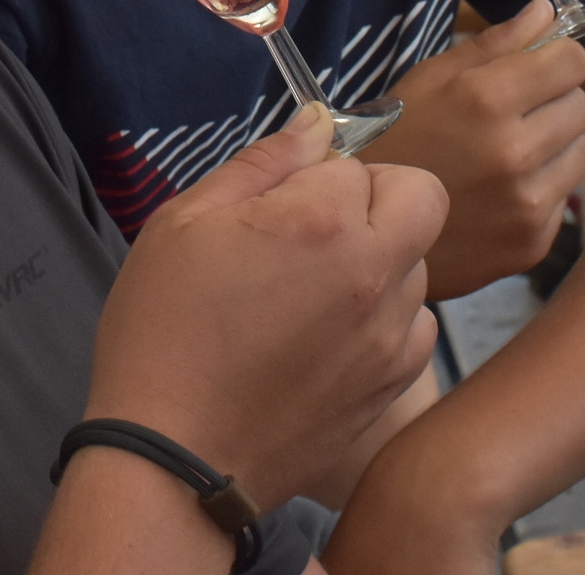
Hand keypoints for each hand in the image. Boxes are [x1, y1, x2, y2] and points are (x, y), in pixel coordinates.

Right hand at [85, 106, 446, 512]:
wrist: (174, 460)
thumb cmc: (163, 333)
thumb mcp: (184, 223)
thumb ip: (262, 163)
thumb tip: (316, 123)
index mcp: (322, 220)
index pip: (352, 160)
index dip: (312, 174)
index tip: (276, 204)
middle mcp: (374, 273)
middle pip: (421, 198)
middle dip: (377, 199)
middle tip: (316, 230)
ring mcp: (392, 334)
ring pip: (417, 263)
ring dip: (380, 261)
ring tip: (310, 294)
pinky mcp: (394, 384)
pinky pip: (416, 325)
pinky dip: (385, 320)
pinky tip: (328, 338)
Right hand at [362, 1, 584, 297]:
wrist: (368, 230)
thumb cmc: (396, 140)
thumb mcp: (430, 79)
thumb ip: (495, 43)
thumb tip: (547, 10)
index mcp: (485, 99)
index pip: (573, 62)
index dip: (557, 58)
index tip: (539, 66)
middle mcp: (513, 151)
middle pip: (582, 106)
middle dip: (556, 101)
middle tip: (517, 112)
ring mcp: (527, 204)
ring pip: (581, 152)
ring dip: (556, 146)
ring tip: (511, 152)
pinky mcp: (533, 243)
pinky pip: (563, 197)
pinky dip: (542, 189)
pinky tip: (502, 192)